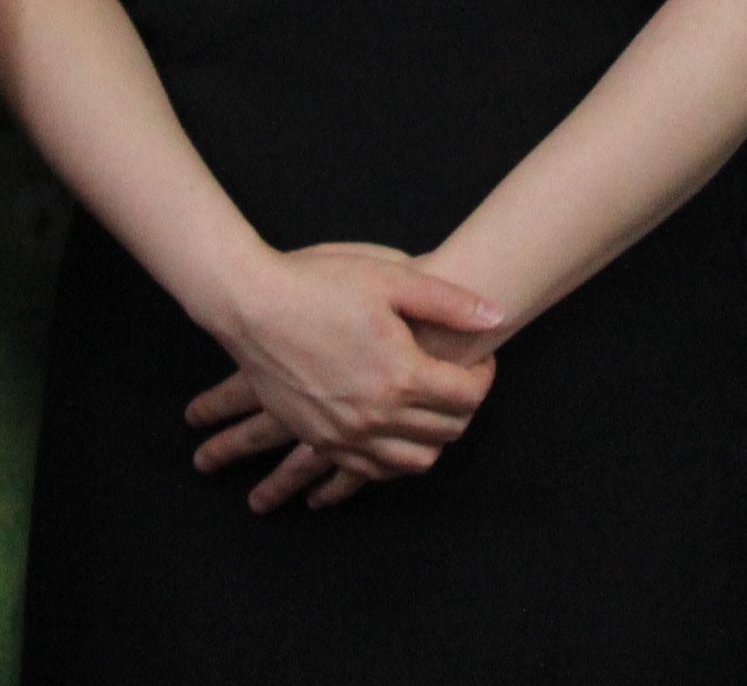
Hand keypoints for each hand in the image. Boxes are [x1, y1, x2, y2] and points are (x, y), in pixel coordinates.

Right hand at [183, 243, 499, 513]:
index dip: (484, 376)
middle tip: (460, 380)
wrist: (250, 304)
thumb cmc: (319, 283)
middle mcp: (376, 415)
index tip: (480, 357)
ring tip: (431, 409)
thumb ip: (449, 302)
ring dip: (433, 440)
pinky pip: (370, 470)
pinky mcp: (319, 439)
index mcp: (401, 375)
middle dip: (465, 407)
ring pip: (413, 463)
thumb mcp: (390, 277)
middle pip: (447, 431)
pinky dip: (392, 458)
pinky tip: (394, 433)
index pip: (468, 396)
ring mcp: (345, 433)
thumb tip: (496, 316)